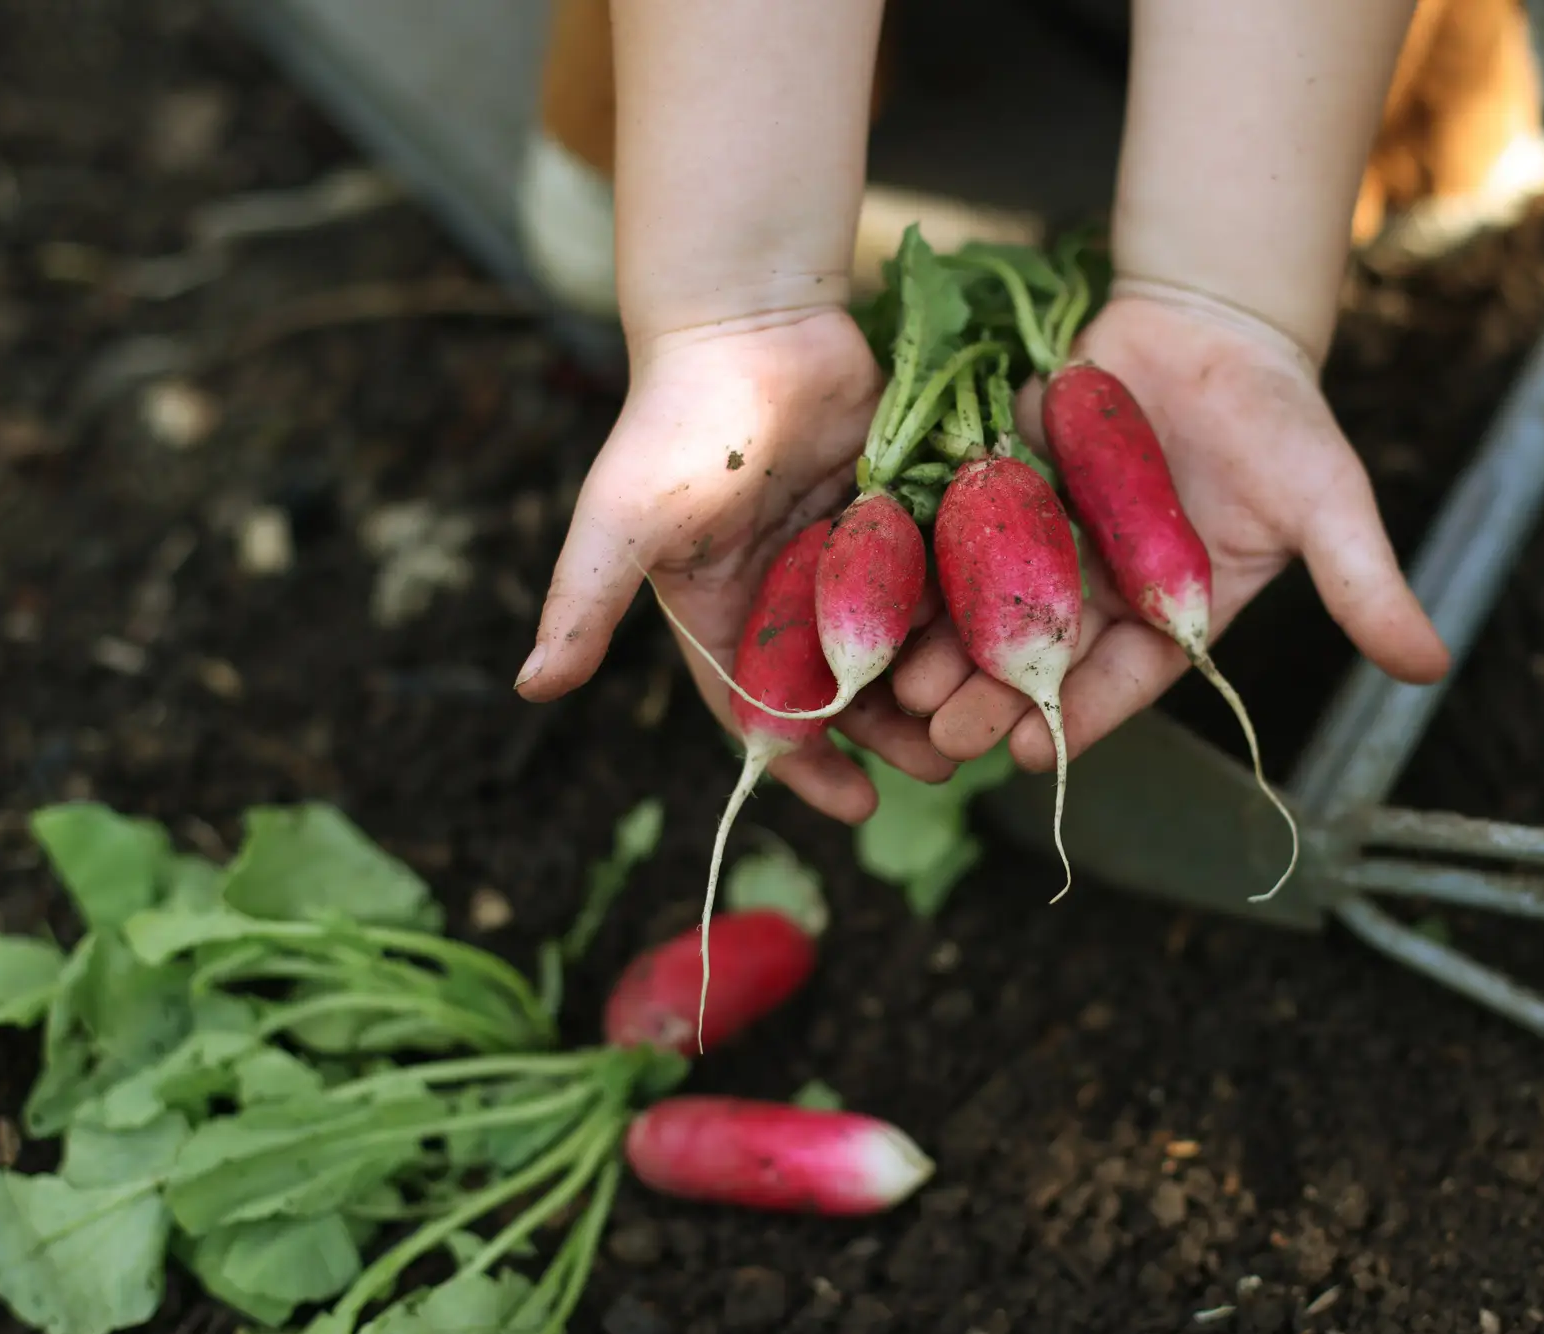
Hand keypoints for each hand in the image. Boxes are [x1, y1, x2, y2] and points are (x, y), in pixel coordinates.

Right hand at [514, 308, 954, 823]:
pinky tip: (1012, 636)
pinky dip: (971, 605)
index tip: (862, 807)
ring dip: (945, 677)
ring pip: (906, 639)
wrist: (749, 317)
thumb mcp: (623, 519)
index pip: (767, 714)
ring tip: (992, 712)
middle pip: (851, 689)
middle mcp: (788, 595)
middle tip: (950, 765)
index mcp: (724, 615)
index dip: (808, 766)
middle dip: (897, 732)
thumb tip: (531, 687)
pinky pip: (941, 572)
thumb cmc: (675, 420)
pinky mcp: (899, 510)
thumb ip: (584, 601)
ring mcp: (849, 555)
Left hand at [890, 284, 1450, 774]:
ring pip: (981, 614)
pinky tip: (871, 598)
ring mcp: (1043, 544)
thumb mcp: (1326, 499)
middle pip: (1036, 663)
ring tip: (896, 688)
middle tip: (940, 734)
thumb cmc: (1277, 415)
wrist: (1208, 317)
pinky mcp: (996, 490)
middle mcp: (1099, 595)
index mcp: (1170, 618)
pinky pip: (949, 538)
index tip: (1031, 758)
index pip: (1122, 685)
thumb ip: (1361, 582)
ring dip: (939, 653)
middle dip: (989, 701)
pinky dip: (914, 570)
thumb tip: (1432, 666)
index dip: (1078, 721)